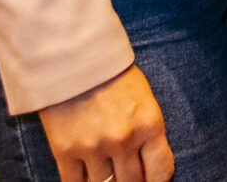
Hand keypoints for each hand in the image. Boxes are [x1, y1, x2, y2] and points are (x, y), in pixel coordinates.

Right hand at [36, 64, 171, 181]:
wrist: (71, 58)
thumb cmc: (112, 76)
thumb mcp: (143, 100)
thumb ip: (147, 133)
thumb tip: (145, 167)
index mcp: (149, 124)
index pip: (161, 172)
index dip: (155, 181)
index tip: (148, 180)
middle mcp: (124, 139)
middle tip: (124, 176)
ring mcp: (93, 147)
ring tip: (104, 173)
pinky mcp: (65, 151)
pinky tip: (84, 177)